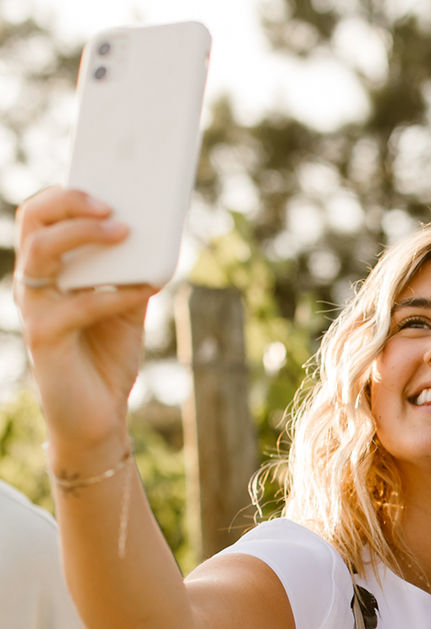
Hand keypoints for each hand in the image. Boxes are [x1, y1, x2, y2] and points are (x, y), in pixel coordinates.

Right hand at [15, 186, 153, 467]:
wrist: (99, 417)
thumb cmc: (108, 357)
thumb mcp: (128, 307)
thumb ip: (134, 272)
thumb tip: (158, 235)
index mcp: (49, 268)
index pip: (44, 213)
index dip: (68, 189)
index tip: (104, 170)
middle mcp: (32, 282)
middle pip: (34, 221)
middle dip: (70, 202)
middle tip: (111, 202)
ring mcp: (33, 308)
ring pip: (42, 253)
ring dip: (83, 236)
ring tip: (123, 230)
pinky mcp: (43, 339)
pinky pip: (73, 306)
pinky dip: (110, 293)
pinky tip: (141, 289)